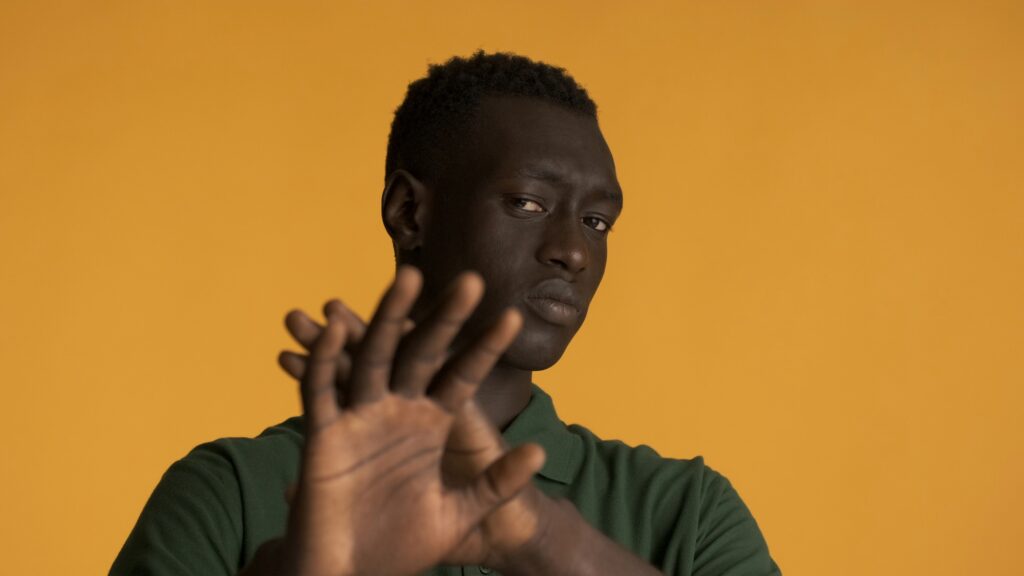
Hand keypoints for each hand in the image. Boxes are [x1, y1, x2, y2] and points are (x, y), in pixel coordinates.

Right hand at [276, 266, 544, 575]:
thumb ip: (498, 483)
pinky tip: (336, 329)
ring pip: (374, 356)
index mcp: (432, 422)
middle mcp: (398, 410)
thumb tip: (539, 453)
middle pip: (422, 352)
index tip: (514, 318)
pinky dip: (326, 360)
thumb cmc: (405, 544)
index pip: (463, 375)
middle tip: (471, 280)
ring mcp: (360, 417)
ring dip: (387, 318)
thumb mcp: (462, 512)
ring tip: (406, 277)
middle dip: (445, 318)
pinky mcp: (323, 434)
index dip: (486, 348)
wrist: (353, 574)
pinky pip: (321, 390)